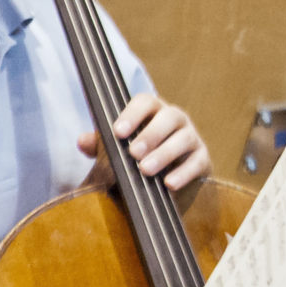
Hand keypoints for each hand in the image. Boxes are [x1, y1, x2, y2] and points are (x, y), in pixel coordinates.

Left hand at [79, 93, 208, 190]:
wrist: (163, 184)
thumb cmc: (136, 160)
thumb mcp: (116, 153)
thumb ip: (100, 146)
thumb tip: (83, 141)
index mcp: (153, 113)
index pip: (146, 102)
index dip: (133, 114)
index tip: (118, 131)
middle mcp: (175, 120)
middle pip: (169, 117)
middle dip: (151, 134)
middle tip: (133, 153)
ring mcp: (192, 138)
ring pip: (184, 139)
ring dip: (164, 153)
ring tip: (145, 170)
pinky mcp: (202, 160)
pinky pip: (197, 162)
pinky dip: (184, 172)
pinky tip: (169, 184)